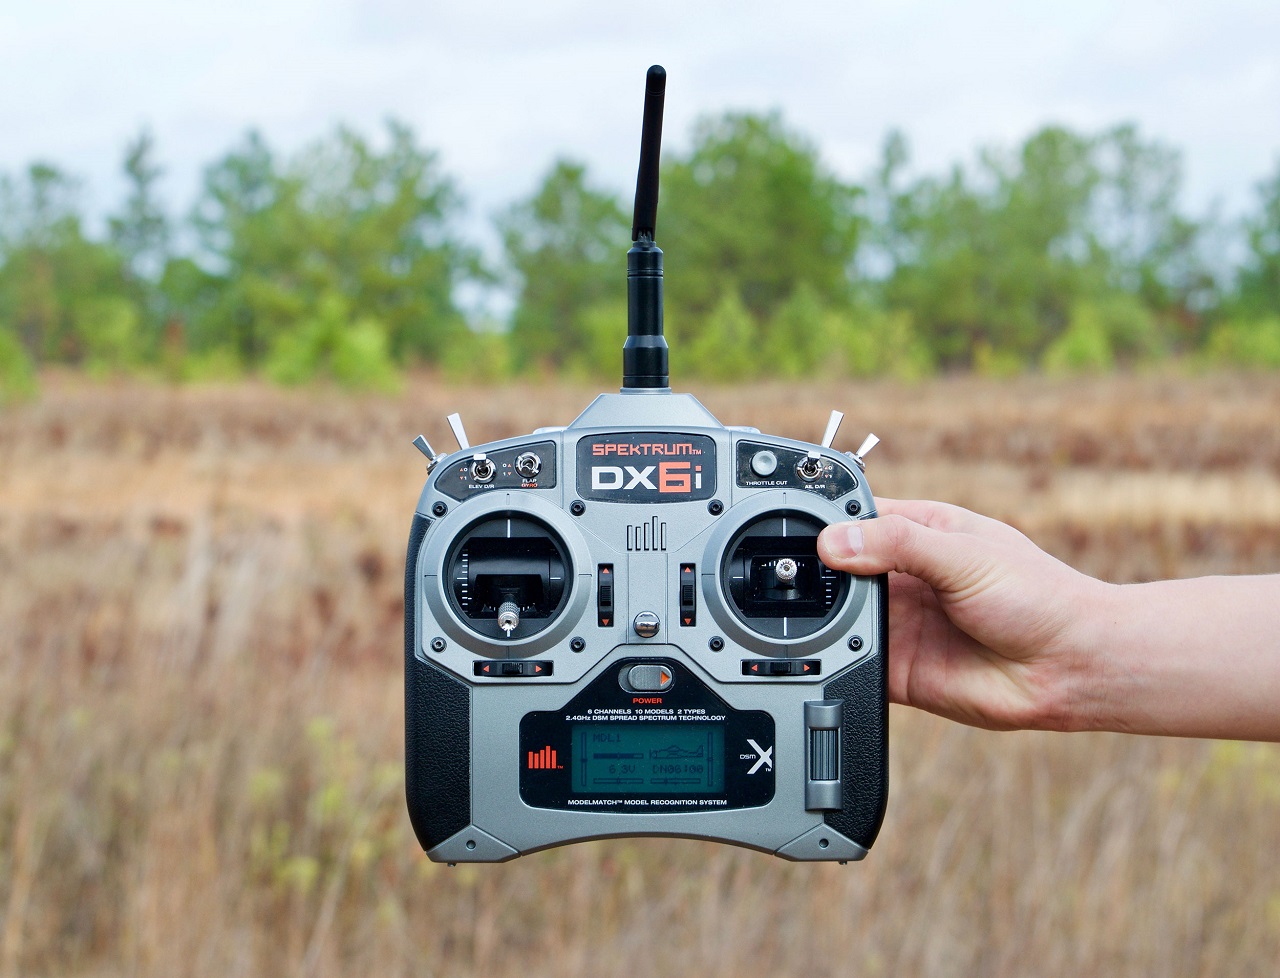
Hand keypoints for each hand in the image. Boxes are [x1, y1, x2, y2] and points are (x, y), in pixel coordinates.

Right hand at [817, 498, 1110, 731]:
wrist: (1070, 668)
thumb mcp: (964, 554)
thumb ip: (898, 543)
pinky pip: (851, 662)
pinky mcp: (896, 668)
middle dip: (819, 571)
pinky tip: (832, 652)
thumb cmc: (1039, 598)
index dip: (828, 521)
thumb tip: (836, 541)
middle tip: (799, 574)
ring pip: (838, 615)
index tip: (798, 526)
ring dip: (824, 616)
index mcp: (922, 533)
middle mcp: (905, 577)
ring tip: (817, 613)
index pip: (858, 519)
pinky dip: (834, 660)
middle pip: (840, 568)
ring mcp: (899, 623)